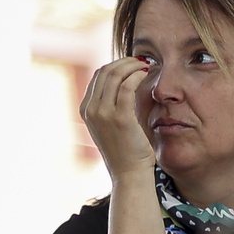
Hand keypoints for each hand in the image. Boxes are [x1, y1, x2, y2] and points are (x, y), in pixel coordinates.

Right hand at [79, 56, 157, 183]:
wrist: (129, 173)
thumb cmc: (128, 150)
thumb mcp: (115, 124)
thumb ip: (117, 104)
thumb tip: (130, 81)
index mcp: (86, 109)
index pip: (98, 76)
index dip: (116, 65)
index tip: (133, 63)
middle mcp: (90, 109)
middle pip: (104, 72)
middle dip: (124, 62)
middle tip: (142, 60)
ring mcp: (102, 113)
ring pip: (114, 75)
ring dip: (131, 65)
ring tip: (146, 64)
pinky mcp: (119, 117)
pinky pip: (126, 87)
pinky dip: (136, 76)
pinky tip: (146, 74)